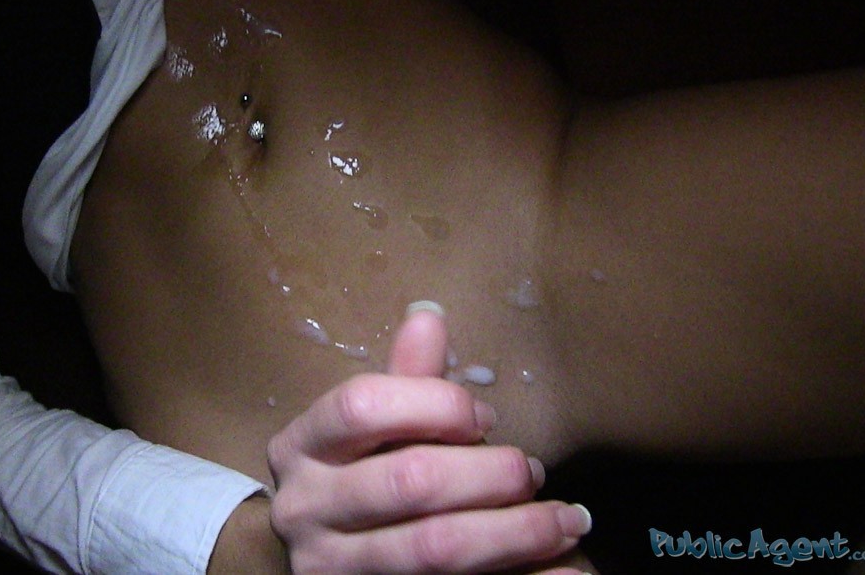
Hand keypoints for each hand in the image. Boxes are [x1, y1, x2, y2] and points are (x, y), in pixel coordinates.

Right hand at [266, 302, 591, 572]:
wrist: (328, 567)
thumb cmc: (362, 483)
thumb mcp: (374, 433)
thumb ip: (405, 380)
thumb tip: (428, 315)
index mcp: (299, 448)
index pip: (360, 406)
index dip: (434, 404)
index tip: (485, 418)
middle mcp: (302, 510)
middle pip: (408, 480)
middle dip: (489, 473)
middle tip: (534, 471)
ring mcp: (329, 569)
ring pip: (434, 548)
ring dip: (515, 532)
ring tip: (565, 522)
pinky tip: (564, 570)